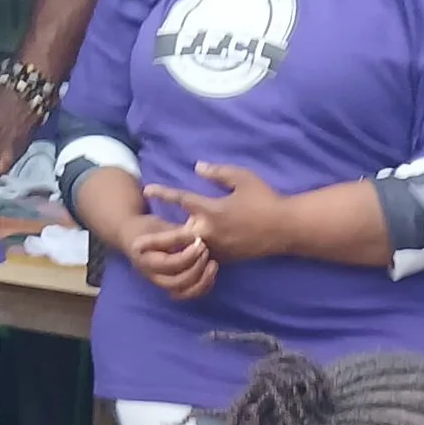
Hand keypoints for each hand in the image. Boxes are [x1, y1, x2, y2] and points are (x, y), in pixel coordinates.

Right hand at [118, 207, 219, 302]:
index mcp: (144, 259)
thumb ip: (176, 235)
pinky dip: (202, 287)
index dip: (188, 255)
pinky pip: (188, 294)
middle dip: (195, 268)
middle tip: (206, 250)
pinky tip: (211, 273)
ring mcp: (160, 283)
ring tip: (213, 264)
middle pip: (176, 283)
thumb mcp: (159, 226)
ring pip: (182, 293)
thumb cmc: (148, 228)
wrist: (134, 236)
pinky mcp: (170, 287)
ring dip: (201, 282)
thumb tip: (197, 239)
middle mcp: (150, 275)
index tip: (200, 241)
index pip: (169, 263)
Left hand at [145, 163, 292, 264]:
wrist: (286, 229)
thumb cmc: (265, 199)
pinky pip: (204, 256)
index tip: (148, 189)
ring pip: (188, 249)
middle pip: (175, 235)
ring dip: (173, 249)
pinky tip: (183, 255)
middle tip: (137, 243)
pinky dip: (192, 254)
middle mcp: (210, 231)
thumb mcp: (242, 177)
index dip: (163, 192)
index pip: (181, 199)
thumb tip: (197, 167)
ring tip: (156, 250)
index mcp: (211, 209)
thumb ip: (217, 173)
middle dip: (156, 238)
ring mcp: (218, 247)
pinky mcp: (227, 257)